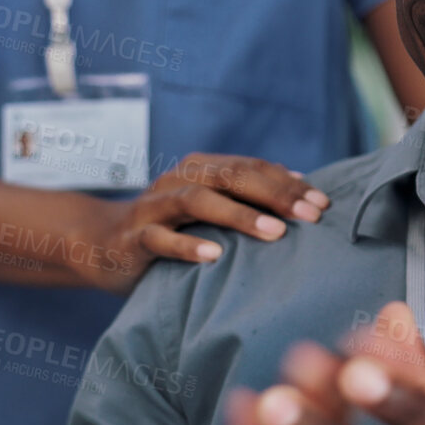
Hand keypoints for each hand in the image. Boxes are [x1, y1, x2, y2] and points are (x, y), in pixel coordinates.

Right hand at [73, 153, 330, 292]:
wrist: (101, 244)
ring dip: (239, 216)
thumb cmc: (171, 227)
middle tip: (311, 216)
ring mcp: (154, 207)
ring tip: (276, 233)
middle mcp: (179, 179)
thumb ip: (248, 193)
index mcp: (202, 168)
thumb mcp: (210, 207)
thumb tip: (301, 181)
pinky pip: (161, 239)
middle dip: (275, 194)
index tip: (324, 204)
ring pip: (198, 201)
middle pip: (232, 177)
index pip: (253, 168)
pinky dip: (188, 246)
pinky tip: (215, 256)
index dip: (290, 183)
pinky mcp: (134, 237)